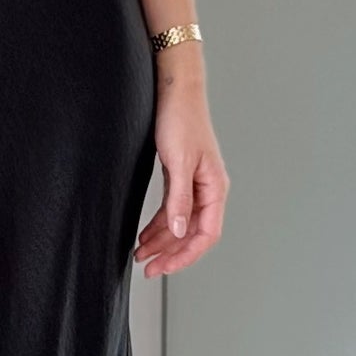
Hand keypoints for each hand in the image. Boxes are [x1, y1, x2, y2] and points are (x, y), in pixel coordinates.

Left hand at [134, 54, 228, 276]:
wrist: (174, 88)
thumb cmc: (181, 117)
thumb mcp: (178, 161)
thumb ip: (178, 198)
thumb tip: (177, 229)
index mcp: (215, 188)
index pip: (206, 234)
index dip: (185, 255)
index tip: (164, 267)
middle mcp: (208, 189)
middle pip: (192, 233)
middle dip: (171, 253)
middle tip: (148, 267)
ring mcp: (195, 184)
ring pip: (181, 223)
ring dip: (162, 241)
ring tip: (141, 254)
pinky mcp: (181, 176)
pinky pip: (173, 209)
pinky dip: (159, 224)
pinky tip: (145, 234)